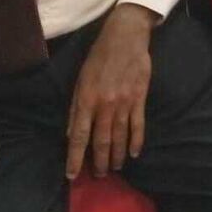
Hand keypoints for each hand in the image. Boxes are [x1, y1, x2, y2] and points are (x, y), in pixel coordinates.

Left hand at [66, 4, 155, 180]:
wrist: (126, 36)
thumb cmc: (99, 56)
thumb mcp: (80, 79)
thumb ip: (75, 108)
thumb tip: (71, 134)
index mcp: (87, 99)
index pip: (79, 136)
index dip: (75, 157)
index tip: (72, 175)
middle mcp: (105, 104)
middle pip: (101, 140)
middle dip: (99, 161)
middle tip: (99, 175)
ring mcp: (124, 102)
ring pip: (120, 136)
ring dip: (116, 155)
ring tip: (114, 168)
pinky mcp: (140, 97)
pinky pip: (138, 124)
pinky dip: (136, 141)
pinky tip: (135, 153)